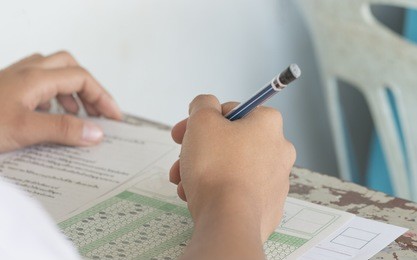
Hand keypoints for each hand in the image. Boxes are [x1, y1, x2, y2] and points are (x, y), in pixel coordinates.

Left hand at [0, 51, 121, 152]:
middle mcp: (25, 73)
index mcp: (34, 78)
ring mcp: (14, 79)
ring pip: (52, 74)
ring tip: (79, 114)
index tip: (113, 116)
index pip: (81, 78)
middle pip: (69, 67)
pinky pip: (37, 85)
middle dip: (89, 88)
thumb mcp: (24, 130)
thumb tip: (95, 132)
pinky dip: (52, 96)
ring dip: (71, 91)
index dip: (102, 97)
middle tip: (98, 111)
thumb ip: (62, 129)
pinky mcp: (5, 90)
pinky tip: (50, 114)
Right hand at [170, 95, 295, 258]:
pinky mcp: (268, 206)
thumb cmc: (216, 166)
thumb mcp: (202, 120)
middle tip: (180, 157)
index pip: (232, 111)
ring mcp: (276, 181)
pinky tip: (196, 196)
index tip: (183, 132)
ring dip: (203, 169)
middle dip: (199, 148)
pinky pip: (237, 190)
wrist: (228, 220)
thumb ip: (203, 104)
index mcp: (268, 124)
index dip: (203, 119)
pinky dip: (217, 189)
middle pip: (230, 141)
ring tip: (183, 181)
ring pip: (230, 166)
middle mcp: (279, 150)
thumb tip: (206, 105)